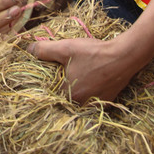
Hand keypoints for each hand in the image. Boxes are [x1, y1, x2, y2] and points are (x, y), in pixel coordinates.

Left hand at [29, 36, 143, 102]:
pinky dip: (90, 92)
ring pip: (80, 100)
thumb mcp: (66, 48)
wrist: (125, 55)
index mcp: (69, 95)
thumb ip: (44, 50)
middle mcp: (82, 105)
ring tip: (78, 76)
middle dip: (63, 87)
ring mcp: (96, 105)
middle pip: (66, 98)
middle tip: (64, 73)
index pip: (52, 95)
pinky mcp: (108, 101)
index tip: (51, 75)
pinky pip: (93, 100)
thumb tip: (28, 50)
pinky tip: (91, 79)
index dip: (49, 84)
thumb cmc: (94, 53)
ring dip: (77, 91)